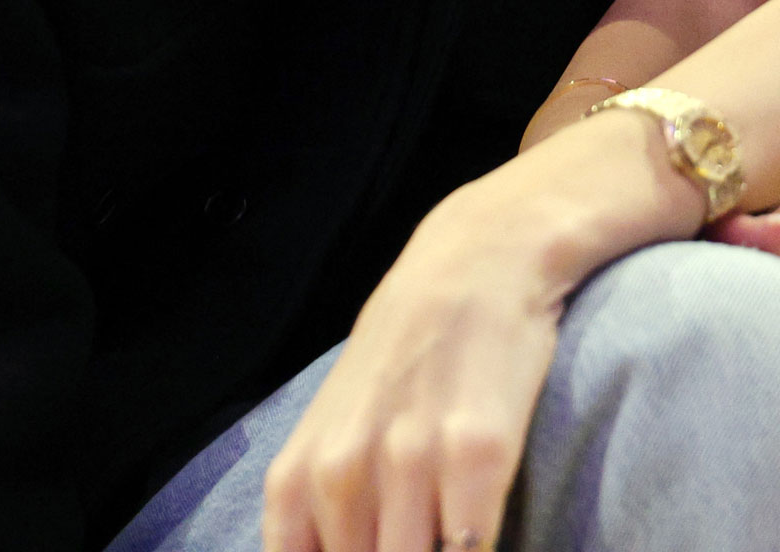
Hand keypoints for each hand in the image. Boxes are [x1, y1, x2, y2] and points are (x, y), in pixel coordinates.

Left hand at [261, 177, 562, 551]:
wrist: (481, 257)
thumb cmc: (406, 354)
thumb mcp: (337, 429)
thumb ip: (321, 514)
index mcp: (298, 479)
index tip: (374, 538)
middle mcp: (342, 474)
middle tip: (413, 526)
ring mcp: (410, 461)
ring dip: (434, 551)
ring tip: (443, 524)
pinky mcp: (478, 451)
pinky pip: (470, 550)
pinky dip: (474, 551)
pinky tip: (480, 527)